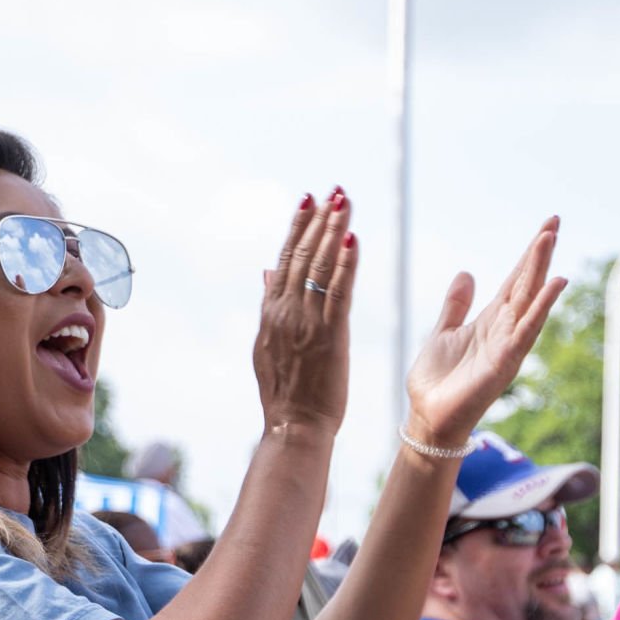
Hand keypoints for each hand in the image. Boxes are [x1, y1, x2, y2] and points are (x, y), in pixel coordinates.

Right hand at [253, 189, 358, 436]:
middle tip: (333, 191)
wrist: (294, 428)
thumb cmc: (286, 394)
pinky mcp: (330, 335)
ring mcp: (306, 322)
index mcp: (271, 314)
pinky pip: (339, 291)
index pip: (284, 260)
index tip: (308, 202)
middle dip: (318, 220)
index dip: (296, 228)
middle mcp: (286, 312)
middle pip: (302, 255)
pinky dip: (346, 263)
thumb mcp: (267, 345)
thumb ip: (269, 305)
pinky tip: (352, 239)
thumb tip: (268, 271)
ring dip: (333, 230)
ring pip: (320, 266)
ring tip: (344, 202)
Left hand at [403, 217, 566, 446]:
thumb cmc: (437, 382)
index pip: (516, 280)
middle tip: (554, 221)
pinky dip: (541, 308)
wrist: (427, 418)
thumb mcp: (443, 332)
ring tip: (549, 239)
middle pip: (527, 284)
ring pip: (529, 301)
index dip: (529, 254)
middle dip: (540, 253)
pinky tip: (553, 284)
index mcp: (490, 320)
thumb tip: (467, 273)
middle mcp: (504, 329)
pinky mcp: (504, 363)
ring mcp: (507, 345)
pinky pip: (526, 331)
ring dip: (541, 271)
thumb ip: (456, 305)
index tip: (547, 227)